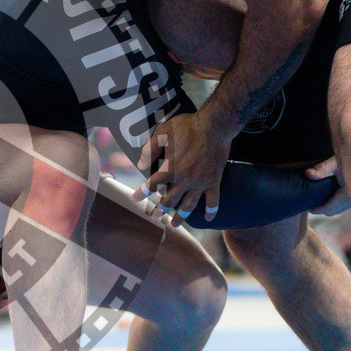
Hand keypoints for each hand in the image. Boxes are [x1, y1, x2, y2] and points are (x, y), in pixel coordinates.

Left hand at [132, 112, 232, 227]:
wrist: (215, 126)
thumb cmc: (187, 127)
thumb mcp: (163, 133)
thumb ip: (150, 150)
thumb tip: (140, 164)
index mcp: (170, 168)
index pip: (152, 185)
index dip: (142, 193)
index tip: (135, 199)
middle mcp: (184, 179)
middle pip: (169, 200)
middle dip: (160, 210)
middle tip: (153, 216)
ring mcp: (200, 182)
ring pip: (189, 205)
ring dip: (181, 216)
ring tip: (174, 224)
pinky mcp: (214, 180)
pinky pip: (213, 200)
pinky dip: (211, 210)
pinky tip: (208, 218)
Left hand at [306, 156, 350, 215]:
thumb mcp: (337, 163)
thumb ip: (322, 169)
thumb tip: (308, 174)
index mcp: (347, 195)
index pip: (328, 208)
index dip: (317, 209)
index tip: (308, 208)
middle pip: (333, 211)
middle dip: (322, 208)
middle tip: (312, 202)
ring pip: (340, 209)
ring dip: (330, 206)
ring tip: (319, 198)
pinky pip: (346, 205)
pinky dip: (337, 203)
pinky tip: (331, 195)